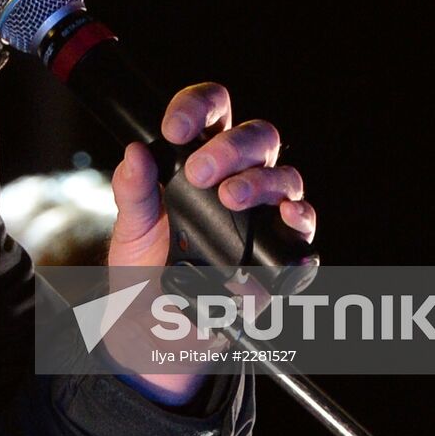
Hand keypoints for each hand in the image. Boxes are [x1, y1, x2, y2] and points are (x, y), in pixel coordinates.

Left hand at [106, 82, 316, 401]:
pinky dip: (298, 228)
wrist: (153, 328)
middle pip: (259, 138)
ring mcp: (266, 215)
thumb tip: (135, 153)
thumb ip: (133, 190)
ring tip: (232, 197)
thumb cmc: (144, 269)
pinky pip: (303, 236)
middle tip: (202, 171)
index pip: (214, 111)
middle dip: (233, 147)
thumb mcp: (131, 228)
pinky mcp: (280, 255)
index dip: (198, 107)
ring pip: (286, 179)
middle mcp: (242, 177)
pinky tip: (287, 222)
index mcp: (203, 158)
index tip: (174, 129)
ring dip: (261, 183)